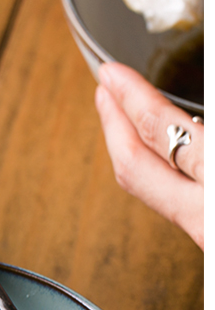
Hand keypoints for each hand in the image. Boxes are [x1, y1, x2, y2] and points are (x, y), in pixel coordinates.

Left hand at [95, 62, 202, 249]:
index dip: (130, 95)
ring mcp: (202, 231)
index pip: (159, 128)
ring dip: (125, 147)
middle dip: (112, 122)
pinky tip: (153, 153)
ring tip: (119, 116)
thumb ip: (202, 126)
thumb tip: (184, 111)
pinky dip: (149, 169)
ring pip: (143, 188)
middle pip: (133, 165)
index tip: (112, 74)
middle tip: (104, 91)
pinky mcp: (205, 235)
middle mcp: (203, 214)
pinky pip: (165, 200)